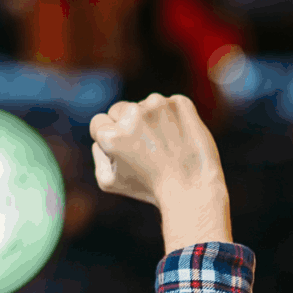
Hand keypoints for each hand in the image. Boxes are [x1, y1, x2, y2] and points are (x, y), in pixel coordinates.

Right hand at [90, 93, 231, 249]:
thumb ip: (97, 153)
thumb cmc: (151, 188)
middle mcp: (133, 114)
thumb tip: (103, 132)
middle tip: (148, 150)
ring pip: (146, 106)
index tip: (128, 152)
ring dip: (153, 120)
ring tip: (167, 147)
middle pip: (121, 109)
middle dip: (130, 126)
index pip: (99, 122)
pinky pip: (171, 105)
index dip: (111, 139)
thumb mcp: (109, 181)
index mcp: (112, 134)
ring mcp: (159, 105)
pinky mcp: (181, 103)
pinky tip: (180, 139)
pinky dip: (175, 118)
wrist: (195, 189)